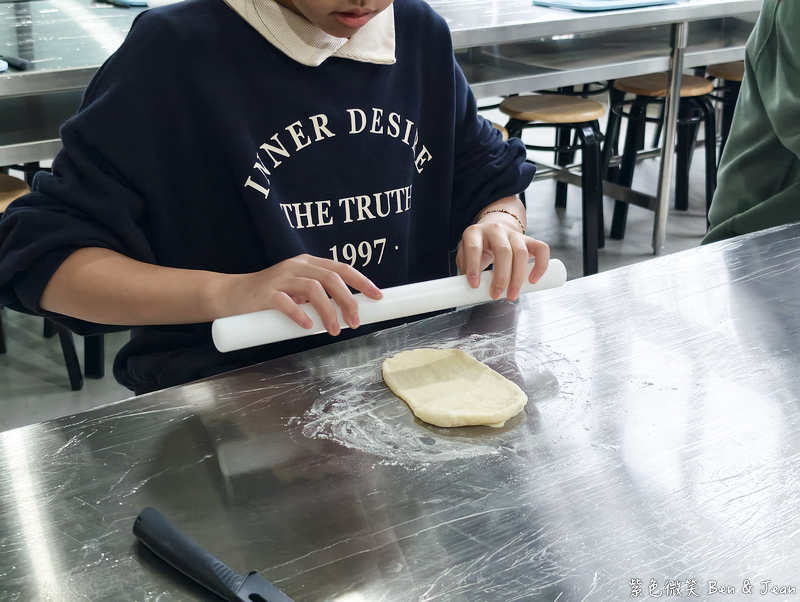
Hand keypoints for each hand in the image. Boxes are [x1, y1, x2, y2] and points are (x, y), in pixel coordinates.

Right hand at [220, 254, 382, 335]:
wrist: (232, 295)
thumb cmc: (270, 296)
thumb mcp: (298, 290)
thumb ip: (318, 296)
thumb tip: (347, 310)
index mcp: (308, 264)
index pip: (341, 268)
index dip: (361, 281)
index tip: (377, 296)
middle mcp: (296, 266)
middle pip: (330, 278)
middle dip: (348, 300)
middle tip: (355, 322)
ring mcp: (280, 278)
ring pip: (313, 289)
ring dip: (328, 311)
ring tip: (334, 330)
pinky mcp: (266, 294)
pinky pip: (286, 302)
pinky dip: (300, 314)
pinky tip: (307, 326)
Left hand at [456, 221, 549, 300]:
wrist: (493, 231)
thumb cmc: (479, 248)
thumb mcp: (465, 255)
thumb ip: (466, 269)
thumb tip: (467, 291)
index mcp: (475, 233)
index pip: (474, 248)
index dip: (474, 268)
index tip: (475, 286)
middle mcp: (496, 230)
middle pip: (503, 251)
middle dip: (501, 277)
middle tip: (496, 294)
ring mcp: (514, 234)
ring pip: (521, 252)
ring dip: (518, 277)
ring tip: (512, 294)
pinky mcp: (529, 239)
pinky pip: (541, 249)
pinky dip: (541, 265)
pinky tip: (534, 280)